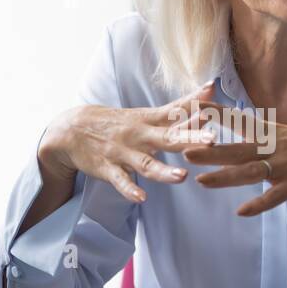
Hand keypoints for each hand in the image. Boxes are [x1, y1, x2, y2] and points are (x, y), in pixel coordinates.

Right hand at [37, 83, 218, 202]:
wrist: (71, 129)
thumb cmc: (119, 122)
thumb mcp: (147, 113)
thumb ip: (180, 107)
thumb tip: (210, 90)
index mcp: (150, 120)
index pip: (176, 111)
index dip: (195, 106)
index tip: (215, 100)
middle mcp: (139, 134)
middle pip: (168, 137)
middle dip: (189, 139)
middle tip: (212, 141)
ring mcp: (123, 152)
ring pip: (146, 163)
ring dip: (163, 171)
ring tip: (182, 177)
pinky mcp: (108, 169)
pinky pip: (120, 181)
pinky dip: (130, 189)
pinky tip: (141, 197)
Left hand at [183, 115, 286, 216]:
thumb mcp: (284, 134)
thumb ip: (260, 132)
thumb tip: (238, 122)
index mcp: (270, 134)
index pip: (239, 121)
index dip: (217, 115)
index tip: (194, 108)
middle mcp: (274, 148)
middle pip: (237, 150)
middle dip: (211, 151)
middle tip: (185, 150)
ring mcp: (284, 168)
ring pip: (250, 172)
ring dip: (225, 177)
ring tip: (202, 181)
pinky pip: (273, 197)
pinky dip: (258, 204)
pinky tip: (242, 211)